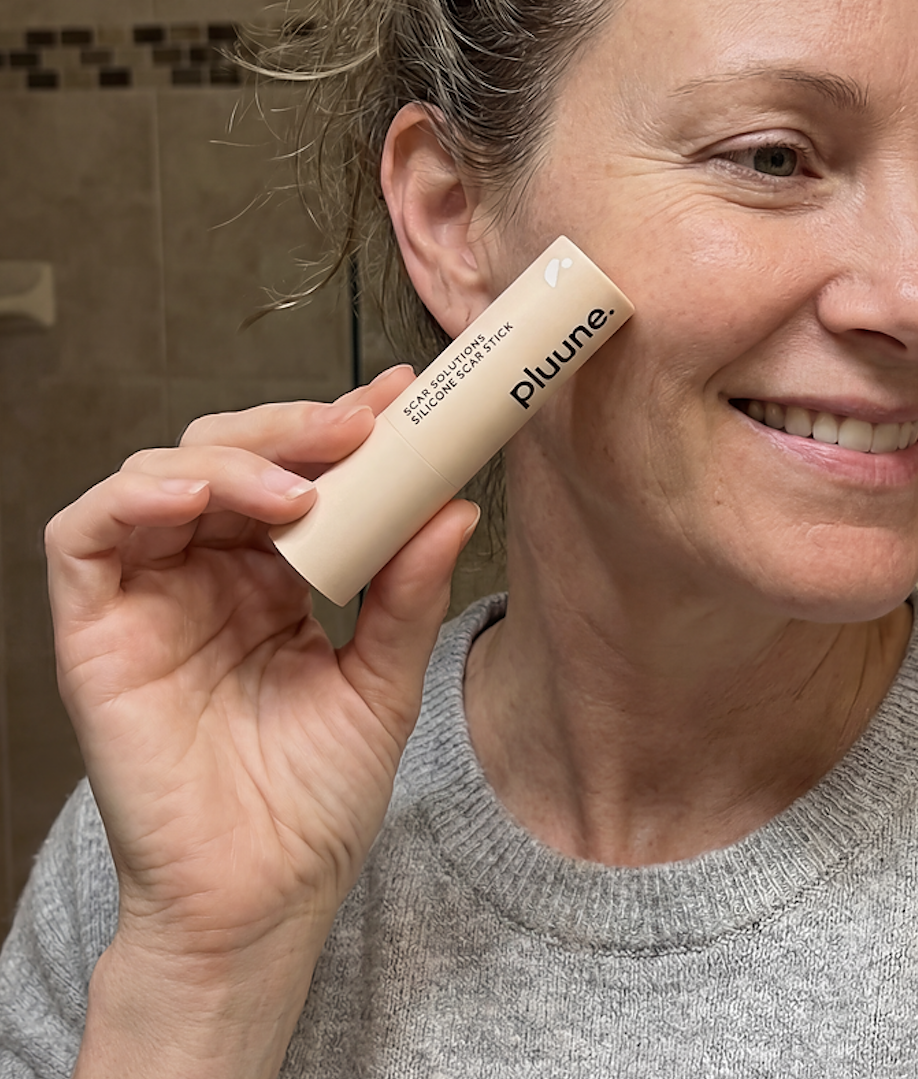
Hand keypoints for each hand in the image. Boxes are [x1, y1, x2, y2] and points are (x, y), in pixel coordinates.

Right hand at [44, 367, 478, 1075]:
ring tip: (301, 485)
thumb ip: (409, 592)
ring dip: (232, 457)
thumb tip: (455, 505)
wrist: (262, 900)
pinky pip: (84, 536)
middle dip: (295, 427)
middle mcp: (208, 572)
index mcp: (275, 577)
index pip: (299, 471)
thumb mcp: (383, 681)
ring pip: (162, 473)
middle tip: (360, 426)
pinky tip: (197, 497)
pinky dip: (133, 497)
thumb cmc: (316, 800)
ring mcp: (149, 596)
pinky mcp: (94, 631)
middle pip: (229, 454)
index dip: (342, 427)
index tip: (403, 396)